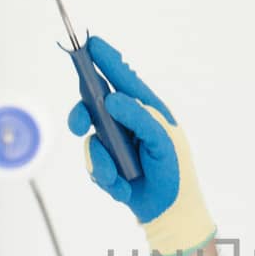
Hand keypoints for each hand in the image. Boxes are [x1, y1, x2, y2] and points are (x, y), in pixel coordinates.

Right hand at [68, 36, 215, 255]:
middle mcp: (127, 122)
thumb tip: (112, 98)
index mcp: (146, 110)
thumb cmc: (175, 172)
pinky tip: (123, 189)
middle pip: (93, 104)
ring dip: (101, 161)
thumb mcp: (163, 141)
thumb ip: (139, 117)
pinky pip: (93, 164)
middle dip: (83, 113)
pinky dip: (107, 178)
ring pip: (90, 139)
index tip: (90, 43)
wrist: (170, 213)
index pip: (122, 79)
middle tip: (79, 125)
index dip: (105, 60)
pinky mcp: (106, 164)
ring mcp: (115, 143)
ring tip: (116, 178)